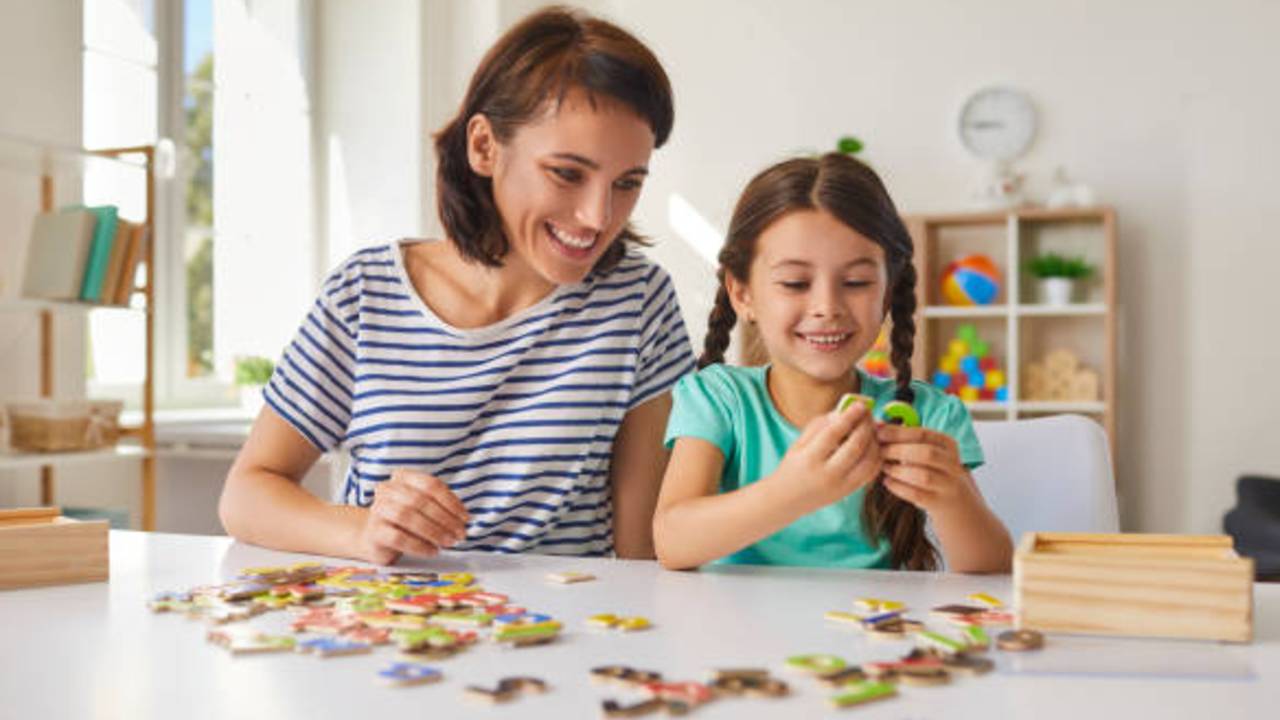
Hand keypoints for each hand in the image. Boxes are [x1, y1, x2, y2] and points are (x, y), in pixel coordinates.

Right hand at [355, 468, 470, 564]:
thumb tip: (464, 520)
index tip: (466, 518)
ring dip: (433, 531)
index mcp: (403, 477)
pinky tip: (432, 551)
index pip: (431, 484)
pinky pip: (398, 538)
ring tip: (448, 542)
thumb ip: (442, 508)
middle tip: (459, 534)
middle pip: (420, 500)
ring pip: (407, 516)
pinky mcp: (374, 532)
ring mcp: (378, 509)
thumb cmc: (405, 521)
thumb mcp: (424, 508)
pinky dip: (419, 545)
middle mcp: (388, 489)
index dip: (451, 502)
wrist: (374, 537)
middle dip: (444, 519)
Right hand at [773, 402, 881, 509]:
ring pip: (869, 460)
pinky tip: (873, 444)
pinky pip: (871, 472)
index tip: (860, 404)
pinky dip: (877, 456)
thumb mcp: (798, 443)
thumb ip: (819, 425)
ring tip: (871, 428)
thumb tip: (842, 412)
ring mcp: (841, 486)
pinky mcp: (850, 491)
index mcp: (810, 459)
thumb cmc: (793, 466)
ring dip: (874, 441)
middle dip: (866, 426)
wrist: (788, 500)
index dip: (849, 416)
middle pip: (855, 446)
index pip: (834, 433)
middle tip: (868, 413)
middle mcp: (827, 474)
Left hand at [876, 424, 975, 512]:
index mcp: (947, 444)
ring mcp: (947, 484)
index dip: (899, 433)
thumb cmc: (931, 468)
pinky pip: (917, 495)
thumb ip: (904, 437)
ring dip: (898, 470)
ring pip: (924, 476)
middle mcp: (952, 463)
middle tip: (880, 451)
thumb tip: (877, 424)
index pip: (924, 434)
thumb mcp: (925, 449)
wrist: (955, 500)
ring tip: (884, 467)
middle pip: (927, 454)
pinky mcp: (938, 502)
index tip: (879, 433)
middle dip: (899, 451)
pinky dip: (898, 487)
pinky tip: (887, 481)